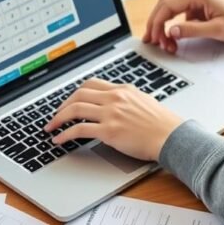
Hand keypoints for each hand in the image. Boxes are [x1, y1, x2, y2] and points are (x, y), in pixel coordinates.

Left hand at [43, 78, 183, 160]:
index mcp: (123, 90)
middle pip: (79, 94)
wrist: (171, 136)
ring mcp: (111, 113)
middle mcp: (115, 98)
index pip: (91, 84)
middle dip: (62, 105)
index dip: (75, 93)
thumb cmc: (162, 124)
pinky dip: (65, 134)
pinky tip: (60, 140)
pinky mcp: (109, 131)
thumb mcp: (143, 102)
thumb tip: (113, 105)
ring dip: (58, 119)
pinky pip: (79, 129)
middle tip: (55, 116)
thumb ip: (126, 100)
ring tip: (51, 128)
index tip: (69, 102)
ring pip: (75, 109)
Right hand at [142, 0, 223, 53]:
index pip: (167, 5)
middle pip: (165, 3)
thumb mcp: (217, 29)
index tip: (154, 37)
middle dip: (156, 22)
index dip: (157, 22)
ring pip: (171, 7)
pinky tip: (176, 38)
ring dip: (164, 23)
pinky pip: (181, 12)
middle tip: (152, 40)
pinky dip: (175, 25)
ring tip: (164, 42)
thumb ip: (192, 30)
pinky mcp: (200, 4)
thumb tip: (171, 32)